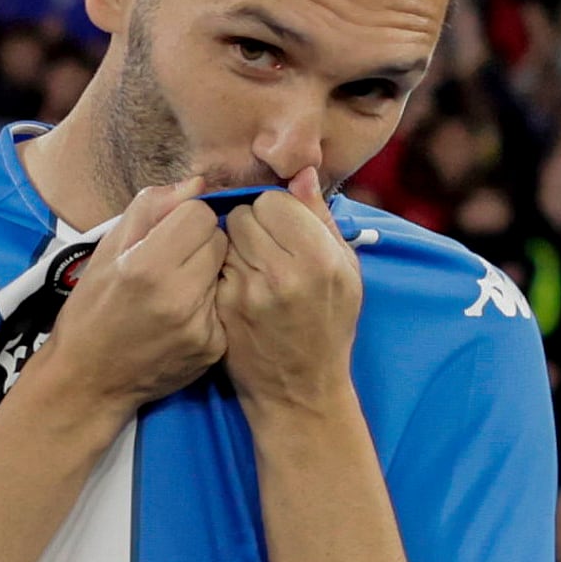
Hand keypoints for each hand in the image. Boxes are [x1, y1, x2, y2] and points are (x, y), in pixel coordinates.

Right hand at [33, 177, 226, 417]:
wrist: (88, 380)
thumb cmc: (92, 309)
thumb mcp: (107, 250)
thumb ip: (150, 209)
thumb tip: (197, 184)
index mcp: (147, 266)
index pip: (200, 214)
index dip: (183, 220)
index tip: (166, 237)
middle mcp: (178, 296)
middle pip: (218, 240)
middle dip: (198, 244)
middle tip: (172, 264)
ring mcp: (200, 326)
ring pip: (225, 271)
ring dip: (206, 274)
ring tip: (175, 291)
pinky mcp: (213, 348)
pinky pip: (225, 305)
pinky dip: (209, 305)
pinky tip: (182, 318)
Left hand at [216, 167, 361, 415]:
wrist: (300, 389)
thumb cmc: (329, 325)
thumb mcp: (346, 272)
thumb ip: (320, 218)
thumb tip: (300, 172)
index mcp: (318, 258)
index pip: (274, 201)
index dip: (276, 212)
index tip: (282, 230)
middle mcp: (283, 274)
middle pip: (244, 215)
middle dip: (252, 225)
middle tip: (265, 249)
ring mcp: (248, 293)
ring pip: (224, 238)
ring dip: (235, 247)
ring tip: (254, 270)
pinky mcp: (223, 310)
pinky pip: (214, 267)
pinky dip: (223, 272)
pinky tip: (240, 290)